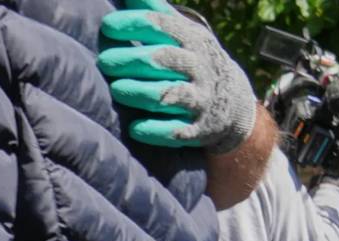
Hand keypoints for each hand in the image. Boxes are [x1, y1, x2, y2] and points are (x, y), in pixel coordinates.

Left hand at [98, 0, 257, 152]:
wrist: (233, 102)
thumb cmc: (194, 60)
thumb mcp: (185, 33)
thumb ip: (157, 12)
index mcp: (193, 41)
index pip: (162, 26)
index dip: (134, 24)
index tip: (107, 26)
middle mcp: (198, 68)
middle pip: (163, 60)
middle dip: (132, 59)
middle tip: (104, 61)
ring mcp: (199, 100)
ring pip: (168, 94)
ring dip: (140, 91)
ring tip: (117, 89)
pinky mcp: (196, 129)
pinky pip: (176, 130)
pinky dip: (155, 129)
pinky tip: (135, 128)